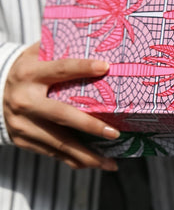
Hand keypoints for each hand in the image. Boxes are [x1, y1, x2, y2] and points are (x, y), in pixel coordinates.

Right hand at [4, 43, 118, 169]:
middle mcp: (24, 100)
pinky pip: (52, 152)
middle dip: (90, 126)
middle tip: (114, 133)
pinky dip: (74, 159)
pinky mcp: (22, 140)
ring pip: (59, 142)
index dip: (82, 67)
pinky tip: (93, 163)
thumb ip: (61, 53)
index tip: (105, 67)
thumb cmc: (28, 70)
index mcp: (30, 73)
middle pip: (61, 115)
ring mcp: (22, 124)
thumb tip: (99, 46)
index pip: (60, 69)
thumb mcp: (38, 56)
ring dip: (87, 155)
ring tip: (110, 163)